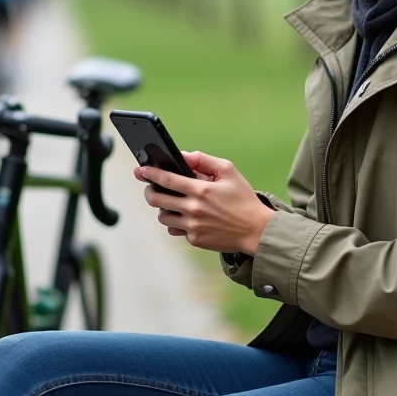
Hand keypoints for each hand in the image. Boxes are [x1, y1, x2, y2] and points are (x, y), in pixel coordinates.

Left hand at [134, 151, 273, 255]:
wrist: (255, 230)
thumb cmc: (242, 199)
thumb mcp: (228, 171)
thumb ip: (203, 160)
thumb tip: (182, 156)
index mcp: (200, 190)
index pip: (166, 179)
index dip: (150, 174)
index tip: (141, 170)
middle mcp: (193, 209)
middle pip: (156, 200)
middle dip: (149, 191)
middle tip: (151, 187)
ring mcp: (192, 226)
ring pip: (163, 217)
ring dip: (164, 208)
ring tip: (173, 203)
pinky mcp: (194, 239)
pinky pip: (175, 230)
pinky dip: (178, 223)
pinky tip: (187, 217)